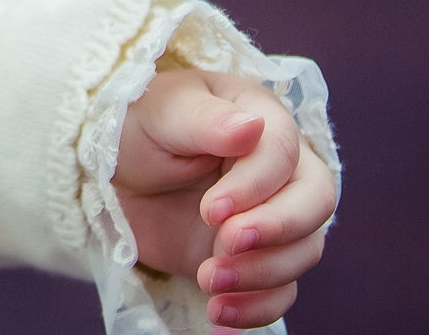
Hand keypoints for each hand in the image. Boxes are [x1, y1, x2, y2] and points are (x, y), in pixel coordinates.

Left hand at [114, 68, 336, 328]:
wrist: (113, 174)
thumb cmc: (135, 126)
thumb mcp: (159, 113)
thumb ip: (205, 120)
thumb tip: (251, 126)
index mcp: (260, 117)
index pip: (283, 152)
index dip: (255, 186)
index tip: (211, 210)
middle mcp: (280, 167)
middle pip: (315, 201)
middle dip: (276, 230)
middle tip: (224, 244)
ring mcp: (273, 216)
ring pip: (305, 250)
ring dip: (262, 274)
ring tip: (209, 282)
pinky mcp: (257, 258)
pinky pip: (281, 290)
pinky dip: (257, 308)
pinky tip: (220, 315)